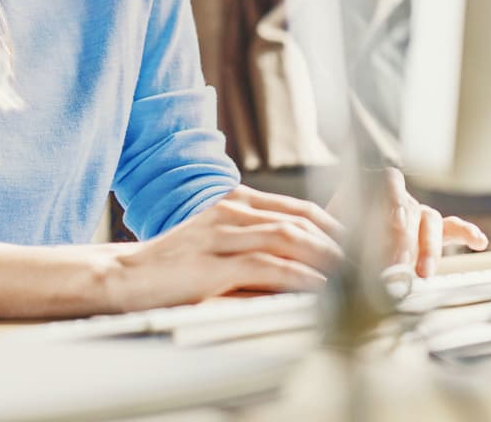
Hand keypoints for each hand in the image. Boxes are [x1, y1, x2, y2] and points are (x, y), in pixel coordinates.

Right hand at [106, 185, 345, 312]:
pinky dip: (298, 277)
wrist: (122, 275)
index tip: (360, 246)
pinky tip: (318, 289)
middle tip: (368, 263)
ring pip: (289, 239)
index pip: (298, 208)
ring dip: (326, 258)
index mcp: (234, 202)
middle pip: (301, 220)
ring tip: (353, 277)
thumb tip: (299, 264)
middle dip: (339, 242)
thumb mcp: (215, 243)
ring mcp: (221, 234)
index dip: (334, 225)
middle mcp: (231, 210)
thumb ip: (252, 244)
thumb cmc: (171, 266)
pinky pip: (267, 266)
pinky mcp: (214, 263)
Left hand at [327, 167, 486, 278]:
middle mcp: (398, 198)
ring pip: (431, 222)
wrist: (338, 250)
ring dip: (430, 248)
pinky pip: (452, 228)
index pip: (388, 182)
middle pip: (411, 209)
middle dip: (407, 240)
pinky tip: (479, 242)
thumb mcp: (330, 233)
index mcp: (371, 189)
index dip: (394, 199)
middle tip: (397, 266)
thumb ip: (336, 234)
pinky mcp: (432, 232)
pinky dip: (466, 233)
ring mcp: (417, 214)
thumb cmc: (333, 239)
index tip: (395, 222)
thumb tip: (335, 243)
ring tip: (424, 272)